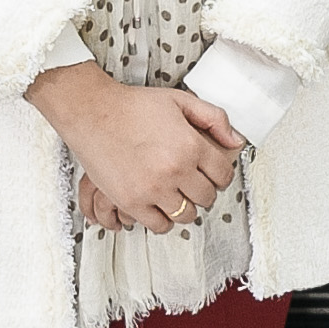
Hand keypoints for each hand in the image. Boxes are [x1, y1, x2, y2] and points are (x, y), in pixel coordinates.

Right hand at [32, 65, 242, 233]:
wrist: (93, 113)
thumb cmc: (134, 106)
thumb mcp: (180, 101)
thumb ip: (214, 118)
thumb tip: (235, 141)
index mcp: (191, 145)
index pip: (223, 175)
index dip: (220, 175)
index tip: (212, 174)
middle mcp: (175, 170)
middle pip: (207, 198)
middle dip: (203, 190)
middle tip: (192, 183)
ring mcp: (153, 189)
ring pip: (186, 215)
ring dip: (185, 206)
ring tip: (175, 194)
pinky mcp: (131, 201)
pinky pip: (159, 225)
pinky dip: (163, 220)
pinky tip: (158, 205)